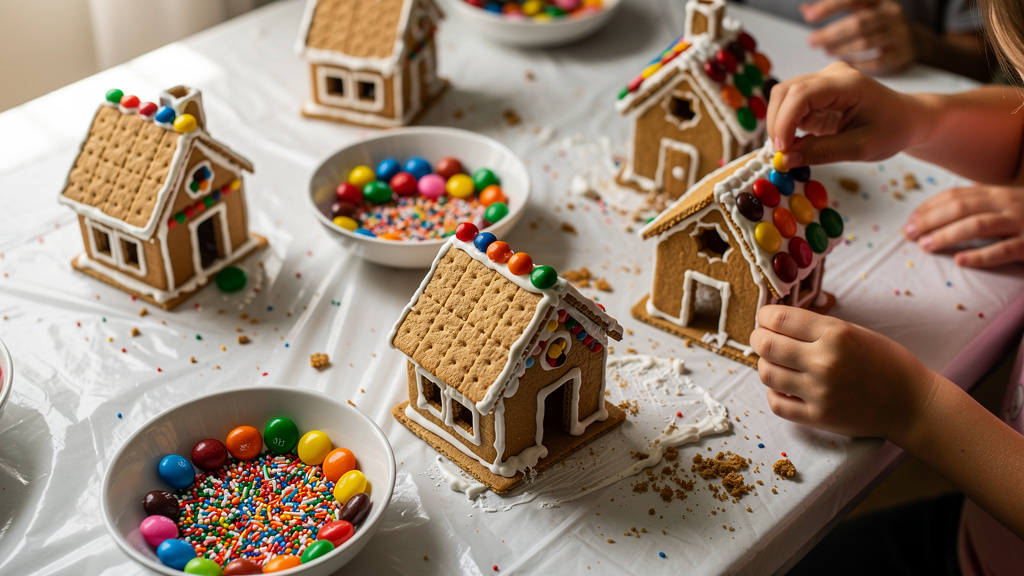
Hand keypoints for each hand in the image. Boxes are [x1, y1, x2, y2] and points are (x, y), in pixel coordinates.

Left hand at [750, 305, 938, 441]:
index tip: (765, 319)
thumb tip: (776, 321)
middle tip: (762, 339)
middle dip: (758, 338)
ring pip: (766, 373)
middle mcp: (824, 361)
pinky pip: (776, 403)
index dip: (764, 317)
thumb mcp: (855, 332)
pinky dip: (774, 393)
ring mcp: (819, 392)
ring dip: (766, 365)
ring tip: (778, 364)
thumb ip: (816, 327)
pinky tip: (785, 387)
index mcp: (835, 333)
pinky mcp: (818, 417)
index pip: (778, 318)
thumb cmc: (886, 362)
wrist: (912, 403)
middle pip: (765, 345)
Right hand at [767, 61, 923, 166]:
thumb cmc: (892, 129)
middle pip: (785, 91)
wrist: (908, 118)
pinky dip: (786, 126)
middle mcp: (831, 75)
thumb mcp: (861, 147)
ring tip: (788, 150)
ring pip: (783, 97)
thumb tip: (786, 160)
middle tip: (781, 154)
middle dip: (776, 123)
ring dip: (779, 124)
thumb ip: (822, 152)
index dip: (784, 121)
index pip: (801, 94)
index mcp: (847, 83)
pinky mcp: (817, 93)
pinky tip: (795, 143)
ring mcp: (822, 82)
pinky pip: (791, 106)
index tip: (781, 150)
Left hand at [802, 0, 915, 74]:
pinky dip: (858, 64)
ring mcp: (899, 34)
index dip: (830, 6)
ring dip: (842, 48)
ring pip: (866, 42)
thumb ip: (834, 7)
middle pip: (859, 23)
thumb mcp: (860, 9)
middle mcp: (891, 13)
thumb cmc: (878, 23)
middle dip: (832, 33)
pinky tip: (844, 64)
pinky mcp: (902, 54)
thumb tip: (805, 10)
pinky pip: (877, 62)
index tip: (808, 16)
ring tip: (826, 51)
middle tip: (811, 41)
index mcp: (878, 0)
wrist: (913, 40)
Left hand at [904, 185, 1023, 266]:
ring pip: (978, 225)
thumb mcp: (1007, 203)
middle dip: (930, 220)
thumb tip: (944, 208)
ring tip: (925, 246)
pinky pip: (1004, 249)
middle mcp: (1007, 203)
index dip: (929, 207)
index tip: (909, 220)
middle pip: (961, 208)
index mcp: (998, 193)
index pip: (956, 195)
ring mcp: (1021, 222)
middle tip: (908, 234)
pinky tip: (961, 261)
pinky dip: (981, 256)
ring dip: (948, 235)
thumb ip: (981, 203)